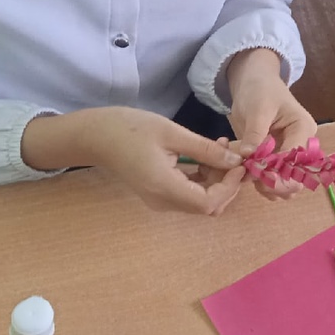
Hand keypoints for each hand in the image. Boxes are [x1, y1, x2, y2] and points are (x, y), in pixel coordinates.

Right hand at [22, 107, 247, 214]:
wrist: (95, 135)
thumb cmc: (130, 128)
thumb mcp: (172, 133)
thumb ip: (205, 150)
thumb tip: (235, 161)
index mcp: (165, 188)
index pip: (209, 203)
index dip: (230, 186)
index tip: (238, 163)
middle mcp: (163, 201)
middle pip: (208, 206)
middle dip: (227, 182)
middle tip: (233, 153)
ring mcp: (160, 200)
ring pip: (201, 200)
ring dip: (217, 178)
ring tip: (221, 148)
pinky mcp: (159, 193)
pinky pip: (189, 192)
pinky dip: (204, 177)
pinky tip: (207, 154)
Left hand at [226, 48, 317, 198]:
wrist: (254, 83)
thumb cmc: (259, 90)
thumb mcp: (257, 109)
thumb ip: (255, 134)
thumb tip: (248, 158)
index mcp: (303, 129)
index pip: (295, 160)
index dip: (275, 171)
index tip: (252, 173)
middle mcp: (302, 145)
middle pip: (296, 178)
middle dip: (273, 184)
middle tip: (249, 178)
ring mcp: (291, 154)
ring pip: (287, 184)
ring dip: (268, 187)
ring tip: (247, 177)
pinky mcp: (279, 160)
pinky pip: (276, 180)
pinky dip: (263, 183)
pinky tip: (248, 176)